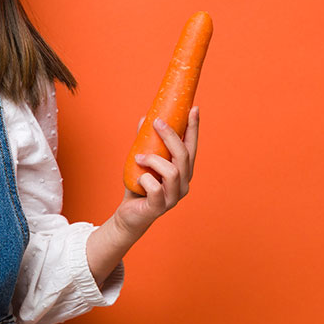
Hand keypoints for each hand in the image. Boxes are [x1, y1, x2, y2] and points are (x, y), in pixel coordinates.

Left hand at [113, 108, 199, 242]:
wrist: (129, 214)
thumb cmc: (138, 186)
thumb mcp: (142, 160)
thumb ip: (146, 143)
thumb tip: (145, 119)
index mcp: (183, 171)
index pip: (191, 146)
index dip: (194, 127)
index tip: (194, 108)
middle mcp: (183, 183)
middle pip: (183, 155)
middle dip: (171, 136)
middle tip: (156, 121)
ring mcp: (174, 197)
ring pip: (172, 171)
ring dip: (153, 159)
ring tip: (138, 157)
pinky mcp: (160, 206)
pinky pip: (155, 188)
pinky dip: (145, 179)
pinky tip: (138, 179)